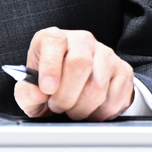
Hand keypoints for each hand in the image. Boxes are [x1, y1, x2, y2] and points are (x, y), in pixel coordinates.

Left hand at [13, 27, 134, 120]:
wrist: (75, 88)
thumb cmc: (49, 86)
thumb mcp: (30, 90)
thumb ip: (27, 93)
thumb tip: (38, 93)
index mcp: (53, 38)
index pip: (54, 42)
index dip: (50, 66)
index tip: (47, 89)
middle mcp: (81, 40)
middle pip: (80, 64)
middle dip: (67, 96)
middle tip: (58, 107)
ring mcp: (105, 53)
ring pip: (98, 84)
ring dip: (83, 108)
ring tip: (72, 110)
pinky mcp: (123, 69)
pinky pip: (115, 96)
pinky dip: (101, 112)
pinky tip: (90, 111)